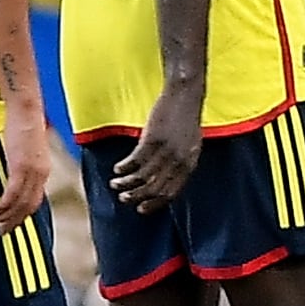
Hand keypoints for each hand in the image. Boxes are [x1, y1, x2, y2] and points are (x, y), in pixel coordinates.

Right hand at [0, 109, 53, 230]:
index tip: (11, 224)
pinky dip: (4, 205)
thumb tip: (13, 173)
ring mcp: (32, 172)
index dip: (22, 215)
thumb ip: (22, 164)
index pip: (35, 201)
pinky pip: (12, 193)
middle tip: (1, 231)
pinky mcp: (21, 167)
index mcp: (43, 171)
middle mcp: (41, 174)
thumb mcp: (26, 150)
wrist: (26, 109)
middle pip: (29, 207)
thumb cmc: (24, 125)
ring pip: (20, 203)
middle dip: (14, 221)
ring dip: (6, 216)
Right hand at [108, 84, 207, 212]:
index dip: (154, 204)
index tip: (140, 209)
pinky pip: (135, 161)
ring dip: (125, 183)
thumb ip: (180, 162)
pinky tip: (117, 169)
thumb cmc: (185, 120)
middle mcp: (179, 161)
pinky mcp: (153, 139)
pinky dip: (124, 167)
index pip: (171, 193)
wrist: (184, 96)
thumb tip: (164, 179)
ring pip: (142, 176)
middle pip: (154, 188)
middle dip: (136, 196)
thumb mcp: (190, 145)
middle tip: (122, 199)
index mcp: (189, 164)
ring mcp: (166, 151)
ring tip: (114, 184)